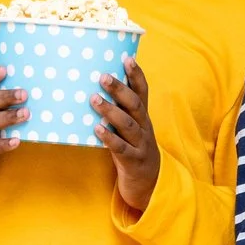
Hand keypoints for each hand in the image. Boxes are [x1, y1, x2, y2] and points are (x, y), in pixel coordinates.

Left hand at [94, 56, 161, 211]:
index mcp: (144, 118)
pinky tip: (97, 129)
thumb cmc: (133, 152)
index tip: (127, 58)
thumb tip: (94, 90)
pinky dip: (109, 138)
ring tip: (94, 100)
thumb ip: (119, 113)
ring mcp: (141, 145)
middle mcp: (145, 128)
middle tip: (102, 76)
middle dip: (120, 89)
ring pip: (129, 125)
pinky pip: (121, 148)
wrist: (149, 186)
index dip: (136, 75)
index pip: (143, 92)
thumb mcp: (130, 131)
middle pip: (135, 105)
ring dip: (111, 111)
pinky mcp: (134, 161)